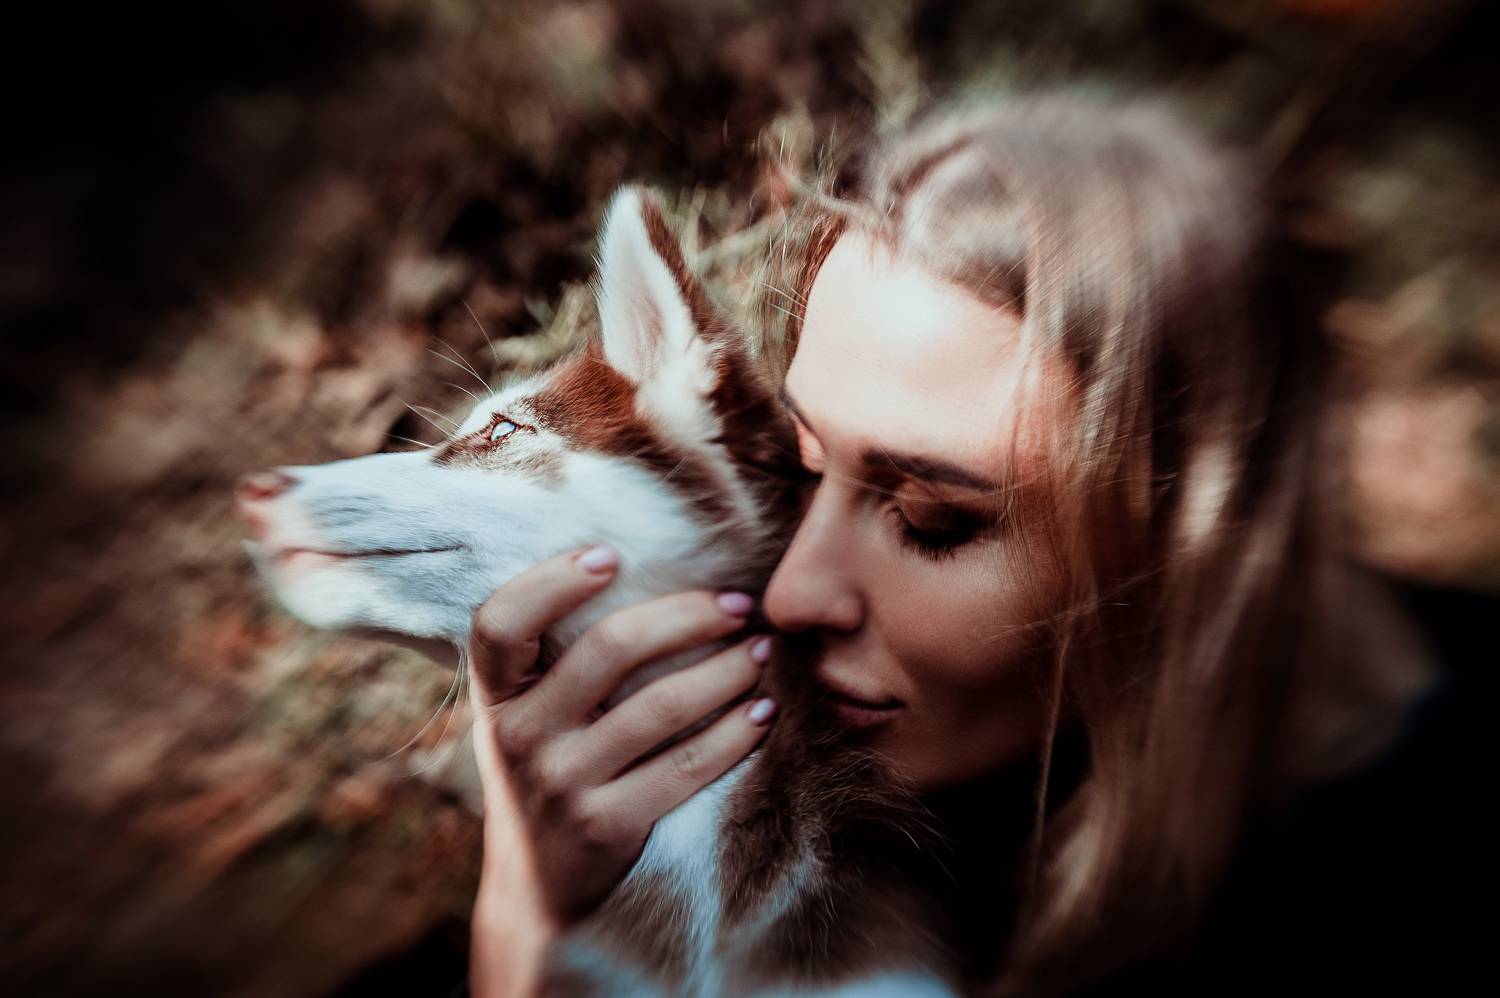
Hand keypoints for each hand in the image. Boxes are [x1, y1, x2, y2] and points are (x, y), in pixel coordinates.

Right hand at [466, 545, 775, 992]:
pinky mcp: (607, 825)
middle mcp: (521, 736)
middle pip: (609, 648)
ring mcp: (562, 783)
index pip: (500, 623)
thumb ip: (552, 655)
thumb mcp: (525, 712)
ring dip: (728, 669)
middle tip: (739, 605)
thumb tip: (637, 566)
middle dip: (689, 616)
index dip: (551, 581)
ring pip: (662, 705)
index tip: (609, 555)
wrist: (538, 885)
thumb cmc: (547, 766)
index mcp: (496, 695)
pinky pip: (688, 765)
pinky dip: (737, 732)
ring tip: (762, 651)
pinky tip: (764, 711)